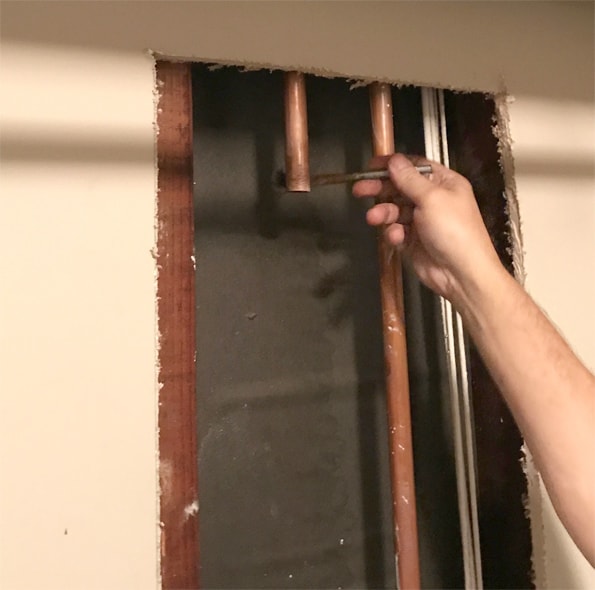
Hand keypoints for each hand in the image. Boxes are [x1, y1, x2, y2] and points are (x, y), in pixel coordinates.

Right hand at [353, 153, 503, 303]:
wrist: (461, 273)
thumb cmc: (455, 231)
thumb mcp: (432, 198)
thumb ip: (409, 179)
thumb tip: (394, 160)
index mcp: (444, 184)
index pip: (415, 168)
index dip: (394, 165)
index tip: (372, 166)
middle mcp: (433, 200)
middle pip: (400, 188)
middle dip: (380, 189)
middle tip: (360, 189)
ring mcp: (422, 221)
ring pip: (395, 211)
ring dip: (383, 213)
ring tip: (373, 217)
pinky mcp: (413, 241)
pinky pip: (396, 231)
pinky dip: (393, 233)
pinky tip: (395, 237)